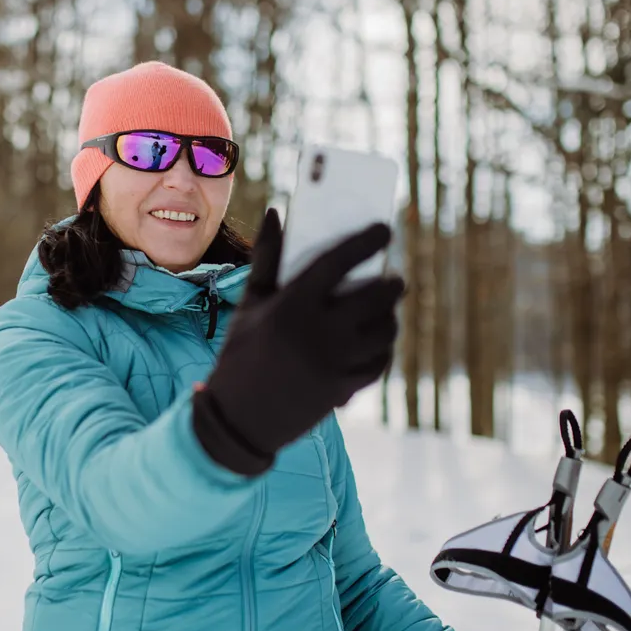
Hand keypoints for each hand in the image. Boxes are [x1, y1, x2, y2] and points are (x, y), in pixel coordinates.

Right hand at [191, 208, 403, 474]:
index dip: (367, 241)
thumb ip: (266, 258)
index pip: (339, 261)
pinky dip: (384, 350)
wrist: (237, 418)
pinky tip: (378, 343)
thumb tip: (275, 212)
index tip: (385, 230)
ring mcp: (334, 362)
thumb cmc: (240, 354)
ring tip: (386, 311)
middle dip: (392, 284)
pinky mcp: (343, 387)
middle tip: (393, 279)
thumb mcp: (249, 305)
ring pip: (385, 330)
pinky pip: (379, 362)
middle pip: (376, 296)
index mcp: (292, 304)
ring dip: (391, 317)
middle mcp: (318, 331)